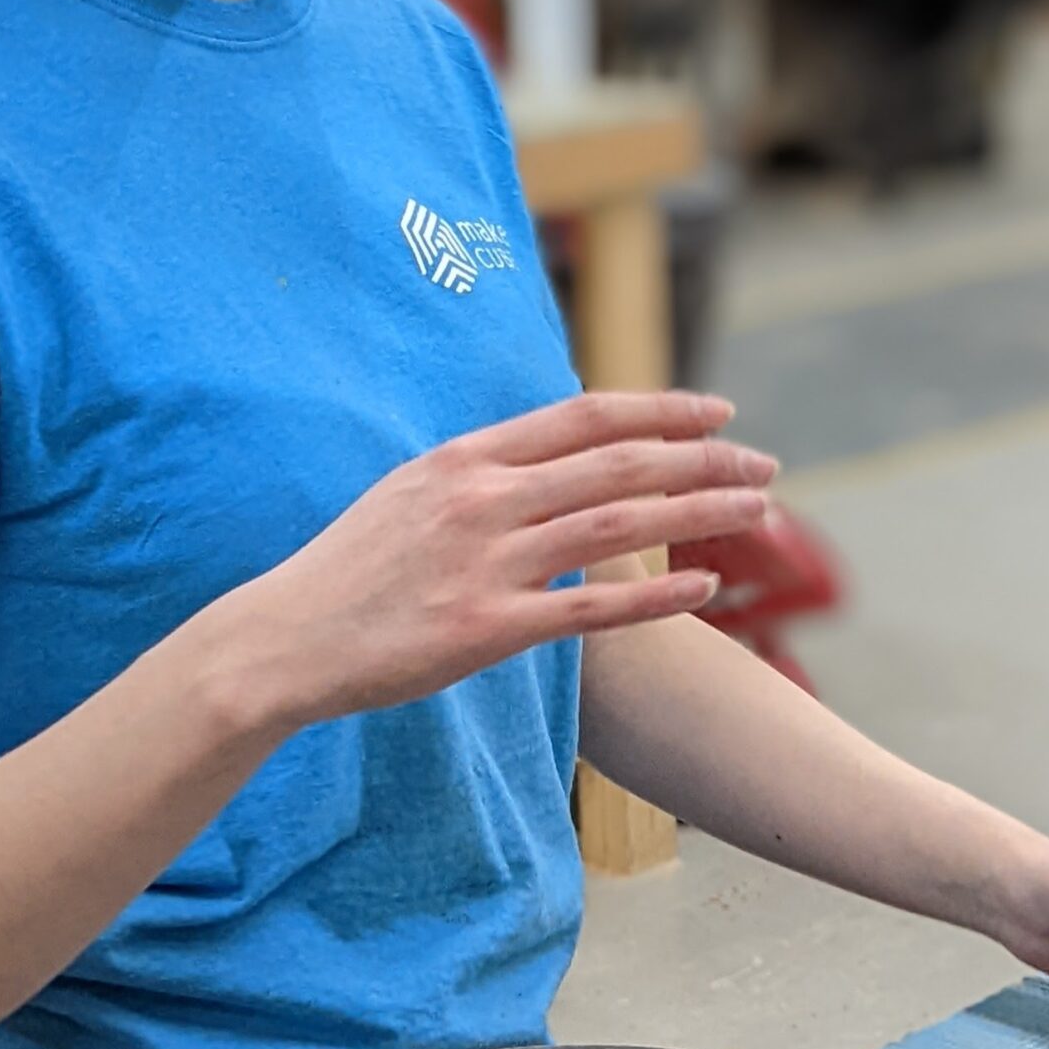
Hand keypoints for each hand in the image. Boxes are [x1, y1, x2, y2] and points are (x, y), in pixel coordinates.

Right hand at [235, 391, 775, 726]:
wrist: (284, 639)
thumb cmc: (350, 570)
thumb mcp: (411, 493)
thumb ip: (483, 473)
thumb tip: (549, 459)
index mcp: (467, 457)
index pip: (586, 417)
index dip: (662, 409)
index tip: (717, 412)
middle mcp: (484, 499)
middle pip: (620, 464)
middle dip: (705, 459)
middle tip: (763, 464)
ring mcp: (486, 563)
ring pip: (620, 523)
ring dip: (700, 512)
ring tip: (760, 510)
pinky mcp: (486, 630)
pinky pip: (591, 607)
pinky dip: (656, 593)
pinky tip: (707, 587)